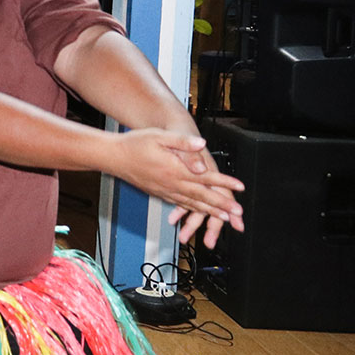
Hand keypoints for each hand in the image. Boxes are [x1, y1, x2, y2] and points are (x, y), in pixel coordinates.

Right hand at [110, 129, 243, 241]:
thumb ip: (182, 142)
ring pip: (191, 204)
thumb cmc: (135, 144)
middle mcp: (172, 183)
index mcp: (175, 169)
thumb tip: (200, 144)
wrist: (114, 156)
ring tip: (224, 218)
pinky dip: (193, 210)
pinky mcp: (159, 193)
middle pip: (202, 196)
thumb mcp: (159, 136)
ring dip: (210, 212)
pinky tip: (199, 213)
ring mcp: (165, 190)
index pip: (205, 177)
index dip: (224, 182)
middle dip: (222, 205)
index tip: (240, 186)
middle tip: (237, 213)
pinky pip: (180, 204)